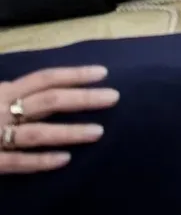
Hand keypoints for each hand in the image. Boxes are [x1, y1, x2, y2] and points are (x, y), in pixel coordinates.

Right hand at [0, 66, 117, 173]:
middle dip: (82, 99)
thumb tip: (53, 87)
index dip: (74, 75)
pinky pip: (16, 162)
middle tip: (114, 97)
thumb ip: (17, 94)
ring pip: (37, 133)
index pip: (44, 79)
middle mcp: (1, 111)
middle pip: (48, 102)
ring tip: (98, 131)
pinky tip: (65, 159)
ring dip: (69, 132)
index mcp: (3, 92)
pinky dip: (40, 161)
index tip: (103, 73)